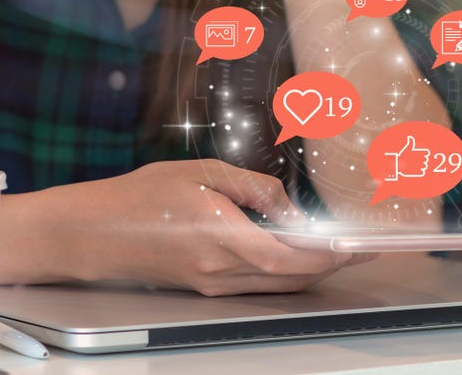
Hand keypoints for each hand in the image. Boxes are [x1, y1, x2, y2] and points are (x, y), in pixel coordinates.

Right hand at [31, 160, 368, 295]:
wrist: (95, 233)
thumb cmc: (142, 196)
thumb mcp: (202, 175)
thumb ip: (254, 189)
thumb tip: (292, 209)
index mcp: (223, 240)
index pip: (294, 258)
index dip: (333, 255)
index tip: (362, 246)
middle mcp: (222, 272)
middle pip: (294, 278)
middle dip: (335, 266)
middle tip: (366, 251)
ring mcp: (214, 284)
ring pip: (279, 285)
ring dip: (315, 271)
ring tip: (342, 251)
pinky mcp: (206, 286)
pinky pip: (259, 284)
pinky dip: (288, 272)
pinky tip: (299, 254)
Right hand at [384, 136, 429, 180]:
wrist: (398, 165)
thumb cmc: (402, 156)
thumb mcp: (406, 149)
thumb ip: (410, 143)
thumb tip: (410, 138)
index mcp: (419, 153)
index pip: (426, 153)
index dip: (424, 154)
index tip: (421, 155)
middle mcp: (420, 159)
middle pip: (426, 160)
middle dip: (423, 160)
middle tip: (417, 161)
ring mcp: (419, 166)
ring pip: (424, 166)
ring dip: (422, 166)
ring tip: (417, 165)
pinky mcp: (418, 171)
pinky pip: (422, 171)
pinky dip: (420, 171)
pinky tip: (416, 170)